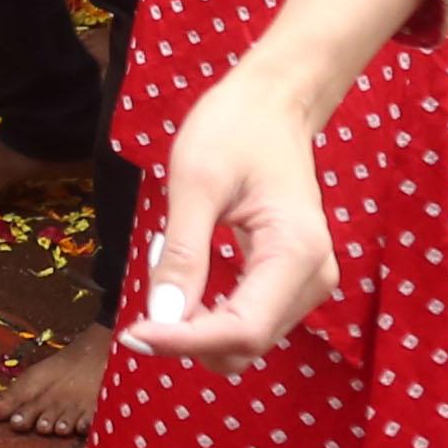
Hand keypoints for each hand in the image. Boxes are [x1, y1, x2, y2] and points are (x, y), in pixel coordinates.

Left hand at [129, 51, 338, 369]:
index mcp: (296, 252)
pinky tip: (187, 279)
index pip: (242, 330)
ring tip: (171, 268)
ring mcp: (308, 284)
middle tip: (146, 291)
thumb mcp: (196, 184)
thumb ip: (183, 255)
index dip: (185, 342)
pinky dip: (210, 315)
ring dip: (198, 326)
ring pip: (245, 340)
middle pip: (244, 344)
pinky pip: (248, 321)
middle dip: (189, 335)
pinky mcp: (293, 283)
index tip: (133, 334)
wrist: (273, 104)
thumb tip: (162, 318)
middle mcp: (314, 278)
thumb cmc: (234, 129)